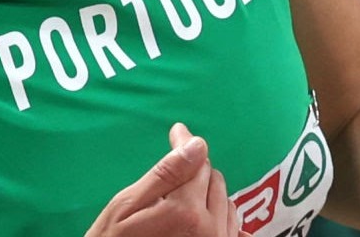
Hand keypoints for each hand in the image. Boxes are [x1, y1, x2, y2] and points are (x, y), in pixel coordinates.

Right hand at [84, 122, 250, 236]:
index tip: (176, 133)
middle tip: (169, 182)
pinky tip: (198, 217)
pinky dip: (219, 215)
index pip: (198, 162)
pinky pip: (232, 225)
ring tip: (181, 201)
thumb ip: (165, 174)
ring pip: (225, 200)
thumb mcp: (127, 206)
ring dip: (207, 194)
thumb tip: (196, 145)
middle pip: (213, 179)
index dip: (184, 145)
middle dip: (193, 173)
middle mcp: (210, 229)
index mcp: (186, 212)